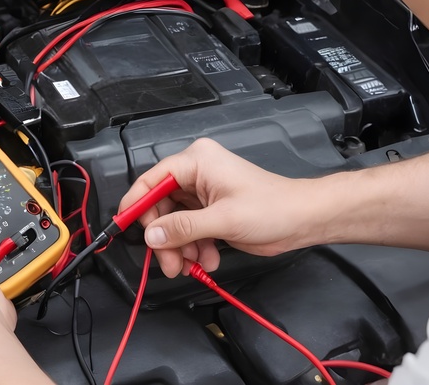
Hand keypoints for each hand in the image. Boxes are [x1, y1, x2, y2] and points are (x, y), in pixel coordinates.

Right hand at [119, 138, 318, 277]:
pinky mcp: (210, 211)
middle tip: (169, 263)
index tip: (124, 227)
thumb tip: (151, 236)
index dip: (136, 204)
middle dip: (164, 237)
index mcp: (196, 162)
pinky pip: (189, 230)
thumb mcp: (222, 220)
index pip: (152, 179)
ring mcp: (203, 193)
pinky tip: (208, 260)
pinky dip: (194, 248)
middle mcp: (196, 174)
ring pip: (173, 222)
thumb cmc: (272, 208)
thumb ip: (183, 227)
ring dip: (180, 247)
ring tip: (193, 265)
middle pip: (160, 206)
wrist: (304, 220)